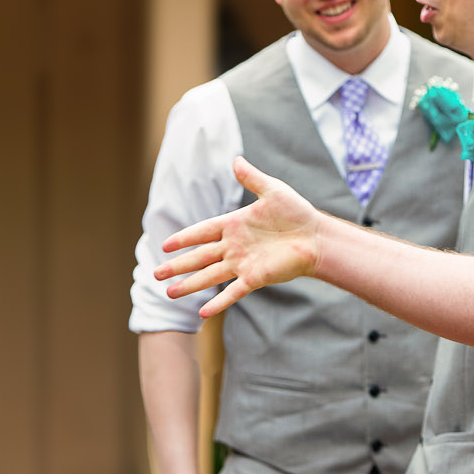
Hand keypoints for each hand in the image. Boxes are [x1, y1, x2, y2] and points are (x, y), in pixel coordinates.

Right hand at [156, 157, 324, 317]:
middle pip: (199, 257)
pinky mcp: (255, 277)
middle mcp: (234, 246)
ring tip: (169, 293)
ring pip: (209, 276)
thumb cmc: (297, 213)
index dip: (184, 238)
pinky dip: (218, 302)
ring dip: (189, 284)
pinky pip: (233, 292)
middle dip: (177, 265)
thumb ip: (252, 178)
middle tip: (156, 273)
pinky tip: (202, 313)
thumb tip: (236, 159)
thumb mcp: (272, 190)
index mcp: (234, 225)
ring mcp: (243, 263)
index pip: (202, 232)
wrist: (317, 237)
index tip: (165, 245)